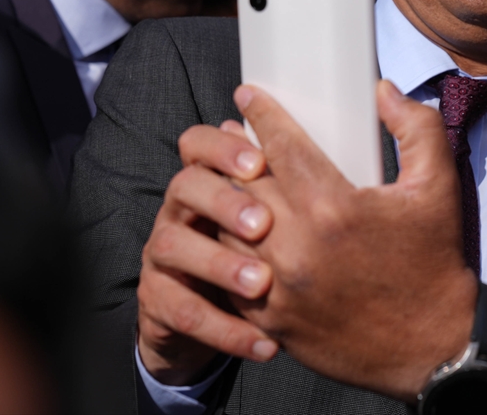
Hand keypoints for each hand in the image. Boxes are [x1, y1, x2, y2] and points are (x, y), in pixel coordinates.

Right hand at [136, 121, 278, 383]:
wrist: (208, 313)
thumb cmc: (256, 248)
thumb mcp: (271, 214)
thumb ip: (288, 186)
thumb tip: (329, 155)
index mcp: (208, 179)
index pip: (198, 144)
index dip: (222, 148)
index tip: (260, 161)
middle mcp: (179, 210)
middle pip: (185, 187)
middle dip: (224, 203)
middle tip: (263, 225)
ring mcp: (162, 254)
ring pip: (174, 247)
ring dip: (221, 265)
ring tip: (262, 284)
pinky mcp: (157, 300)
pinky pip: (183, 312)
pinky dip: (226, 329)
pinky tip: (266, 342)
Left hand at [225, 81, 477, 400]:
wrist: (432, 345)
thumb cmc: (435, 261)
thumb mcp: (439, 187)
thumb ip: (417, 128)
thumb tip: (383, 91)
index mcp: (335, 209)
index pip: (281, 147)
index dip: (261, 115)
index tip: (248, 94)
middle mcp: (298, 248)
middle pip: (243, 184)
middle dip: (232, 152)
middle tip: (230, 132)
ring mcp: (278, 288)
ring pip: (225, 229)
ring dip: (222, 200)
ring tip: (227, 178)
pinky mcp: (270, 320)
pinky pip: (228, 275)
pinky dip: (225, 248)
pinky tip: (230, 230)